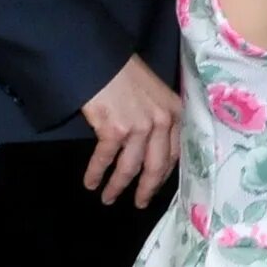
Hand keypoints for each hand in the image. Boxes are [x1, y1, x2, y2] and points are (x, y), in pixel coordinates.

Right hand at [81, 58, 181, 205]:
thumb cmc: (126, 75)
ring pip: (130, 168)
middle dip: (146, 189)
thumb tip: (154, 148)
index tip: (156, 188)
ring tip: (108, 198)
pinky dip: (96, 173)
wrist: (102, 61)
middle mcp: (162, 122)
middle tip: (138, 204)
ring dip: (117, 186)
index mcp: (175, 113)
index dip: (164, 175)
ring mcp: (139, 126)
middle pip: (156, 166)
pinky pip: (105, 159)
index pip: (174, 153)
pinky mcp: (115, 129)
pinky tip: (90, 182)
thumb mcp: (156, 95)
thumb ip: (160, 118)